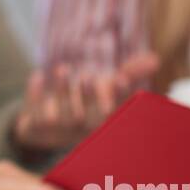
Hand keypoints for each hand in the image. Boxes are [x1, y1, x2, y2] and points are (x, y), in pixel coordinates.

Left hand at [12, 52, 158, 153]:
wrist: (43, 128)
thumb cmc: (84, 105)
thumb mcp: (106, 90)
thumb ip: (130, 74)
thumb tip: (155, 59)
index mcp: (101, 123)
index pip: (113, 113)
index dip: (118, 98)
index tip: (120, 79)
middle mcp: (80, 129)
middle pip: (86, 116)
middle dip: (87, 95)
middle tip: (88, 74)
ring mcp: (57, 130)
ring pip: (60, 115)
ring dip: (62, 91)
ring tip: (62, 69)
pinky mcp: (35, 126)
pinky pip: (34, 113)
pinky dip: (35, 95)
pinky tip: (37, 75)